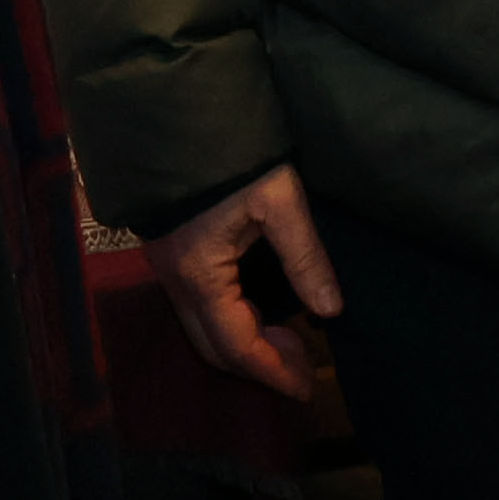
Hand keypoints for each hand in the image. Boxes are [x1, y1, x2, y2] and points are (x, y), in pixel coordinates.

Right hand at [144, 164, 339, 399]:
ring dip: (245, 345)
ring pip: (203, 331)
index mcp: (201, 274)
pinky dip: (231, 323)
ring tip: (290, 340)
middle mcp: (176, 282)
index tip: (306, 388)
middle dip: (259, 366)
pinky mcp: (170, 255)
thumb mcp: (279, 198)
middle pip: (213, 348)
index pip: (237, 344)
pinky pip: (198, 310)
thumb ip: (305, 255)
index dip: (273, 371)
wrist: (175, 111)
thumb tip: (331, 310)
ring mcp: (167, 269)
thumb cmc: (230, 154)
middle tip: (303, 367)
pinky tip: (260, 311)